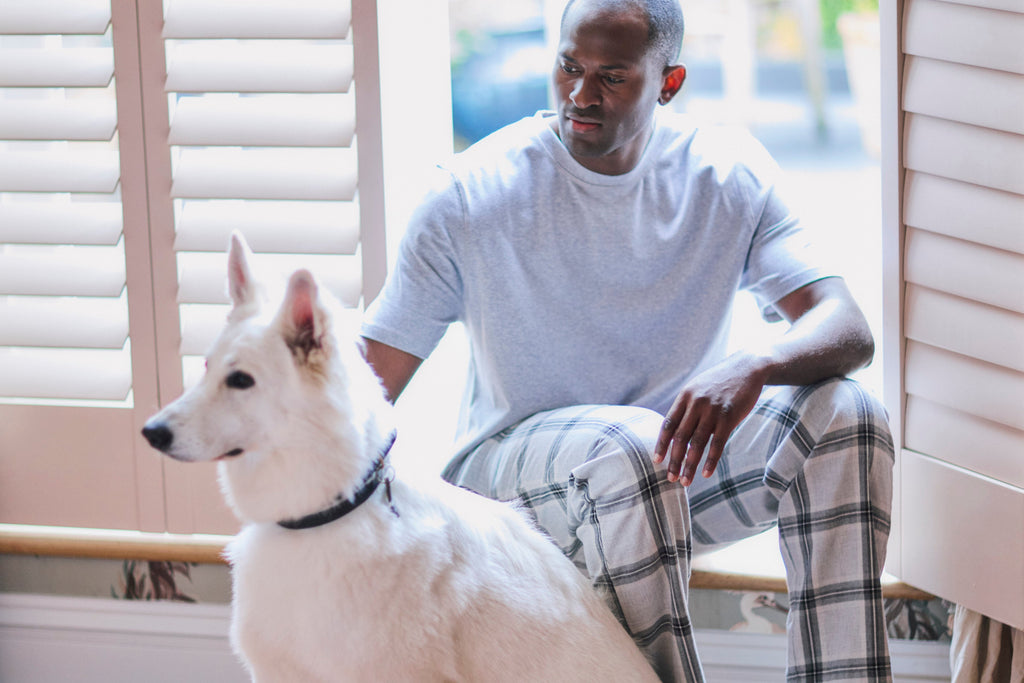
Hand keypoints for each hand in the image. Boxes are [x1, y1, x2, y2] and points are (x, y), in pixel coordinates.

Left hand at [653, 352, 768, 485]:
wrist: (747, 368)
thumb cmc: (719, 382)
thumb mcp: (697, 388)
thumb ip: (686, 407)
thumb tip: (673, 431)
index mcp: (685, 396)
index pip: (668, 424)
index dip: (661, 444)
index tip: (657, 460)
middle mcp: (696, 403)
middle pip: (680, 437)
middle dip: (674, 460)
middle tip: (670, 478)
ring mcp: (713, 410)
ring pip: (697, 443)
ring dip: (690, 465)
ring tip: (685, 481)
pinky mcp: (729, 417)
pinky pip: (717, 443)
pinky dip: (710, 460)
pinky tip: (706, 473)